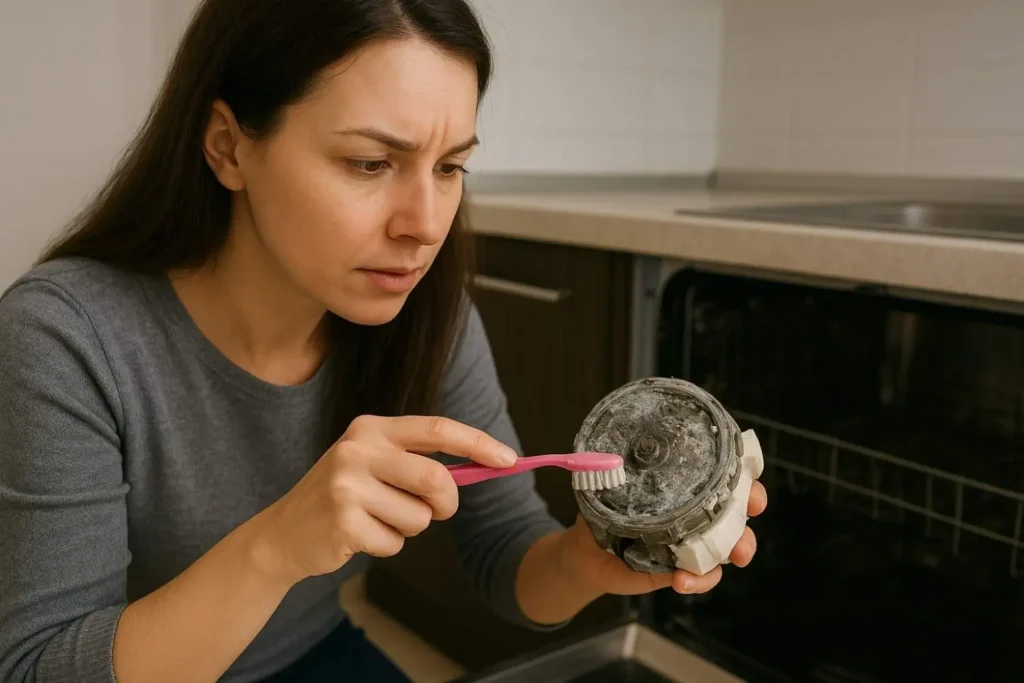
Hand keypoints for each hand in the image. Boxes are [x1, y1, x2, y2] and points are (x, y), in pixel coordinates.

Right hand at [250, 415, 516, 585]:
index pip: (437, 429)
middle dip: (445, 504)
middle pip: (436, 478)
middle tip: (435, 512)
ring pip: (419, 517)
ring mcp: (347, 484)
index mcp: (371, 428)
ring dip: (408, 529)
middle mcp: (357, 449)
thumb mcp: (373, 465)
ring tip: (375, 521)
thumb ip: (416, 462)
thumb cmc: (342, 498)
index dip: (478, 443)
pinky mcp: (342, 520)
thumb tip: (482, 465)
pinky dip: (386, 547)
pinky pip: (395, 543)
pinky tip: (357, 537)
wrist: (282, 534)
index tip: (509, 459)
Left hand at [557, 481, 767, 596]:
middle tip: (751, 514)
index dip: (742, 475)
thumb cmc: (600, 511)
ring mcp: (690, 543)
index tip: (748, 478)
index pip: (720, 475)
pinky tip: (682, 581)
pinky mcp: (679, 571)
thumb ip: (615, 476)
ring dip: (736, 549)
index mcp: (682, 487)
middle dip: (749, 511)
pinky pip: (702, 576)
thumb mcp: (607, 488)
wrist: (584, 554)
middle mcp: (692, 513)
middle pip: (735, 509)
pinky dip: (699, 580)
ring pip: (728, 546)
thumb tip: (617, 460)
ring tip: (732, 557)